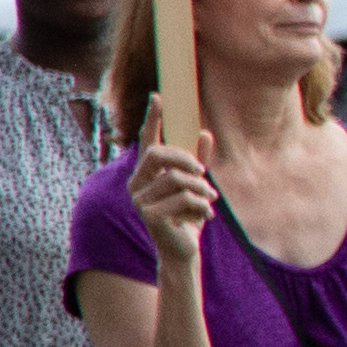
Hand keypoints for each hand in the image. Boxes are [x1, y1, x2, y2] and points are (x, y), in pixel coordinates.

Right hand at [129, 129, 217, 256]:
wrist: (185, 250)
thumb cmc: (189, 216)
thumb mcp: (197, 186)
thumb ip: (200, 162)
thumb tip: (205, 133)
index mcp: (147, 175)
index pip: (147, 142)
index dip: (152, 120)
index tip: (157, 97)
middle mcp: (137, 185)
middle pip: (157, 154)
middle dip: (186, 159)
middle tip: (203, 172)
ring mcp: (138, 200)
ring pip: (177, 178)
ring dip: (202, 189)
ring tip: (209, 201)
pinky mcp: (148, 215)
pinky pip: (184, 198)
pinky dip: (202, 206)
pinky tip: (205, 217)